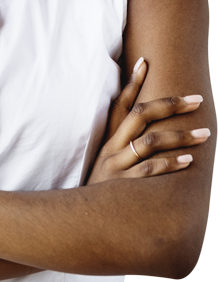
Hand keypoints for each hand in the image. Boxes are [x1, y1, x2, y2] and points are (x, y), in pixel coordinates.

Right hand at [86, 58, 209, 185]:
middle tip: (197, 99)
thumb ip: (121, 144)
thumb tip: (144, 130)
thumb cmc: (100, 188)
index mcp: (107, 138)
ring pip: (150, 142)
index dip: (132, 82)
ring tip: (204, 134)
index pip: (120, 103)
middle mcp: (112, 147)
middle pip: (140, 115)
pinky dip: (170, 164)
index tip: (146, 62)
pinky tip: (189, 161)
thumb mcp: (104, 162)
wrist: (78, 219)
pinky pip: (149, 170)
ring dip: (180, 136)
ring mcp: (117, 166)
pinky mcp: (123, 186)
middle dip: (170, 104)